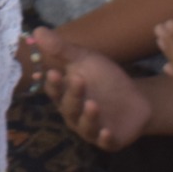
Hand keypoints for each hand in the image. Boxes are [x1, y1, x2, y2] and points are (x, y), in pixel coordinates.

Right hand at [32, 27, 150, 150]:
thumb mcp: (86, 60)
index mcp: (65, 95)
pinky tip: (107, 132)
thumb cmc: (104, 79)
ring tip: (93, 104)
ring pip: (85, 126)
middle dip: (73, 95)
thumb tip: (37, 29)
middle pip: (69, 107)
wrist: (135, 100)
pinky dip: (105, 138)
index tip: (54, 72)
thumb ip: (62, 49)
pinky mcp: (110, 140)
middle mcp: (74, 115)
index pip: (55, 91)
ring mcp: (91, 129)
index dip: (54, 84)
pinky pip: (105, 142)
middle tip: (79, 81)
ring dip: (88, 116)